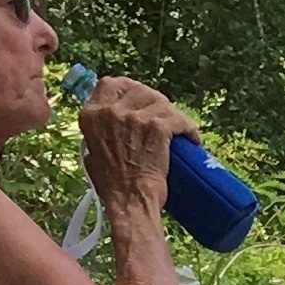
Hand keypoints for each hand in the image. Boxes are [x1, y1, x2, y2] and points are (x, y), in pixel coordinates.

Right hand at [75, 73, 184, 213]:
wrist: (129, 200)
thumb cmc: (112, 184)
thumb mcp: (93, 150)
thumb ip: (100, 129)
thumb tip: (112, 118)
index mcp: (91, 114)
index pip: (110, 83)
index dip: (128, 87)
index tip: (139, 97)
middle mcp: (111, 111)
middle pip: (140, 90)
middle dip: (154, 101)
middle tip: (164, 116)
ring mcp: (134, 118)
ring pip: (161, 103)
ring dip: (172, 115)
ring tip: (178, 129)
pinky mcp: (156, 127)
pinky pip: (179, 119)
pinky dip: (189, 129)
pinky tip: (192, 140)